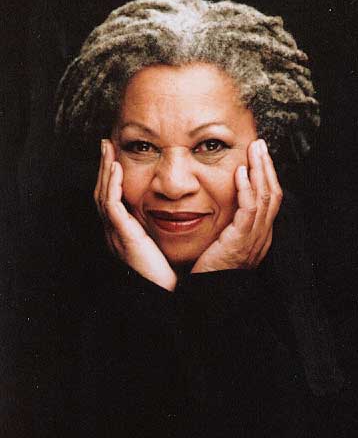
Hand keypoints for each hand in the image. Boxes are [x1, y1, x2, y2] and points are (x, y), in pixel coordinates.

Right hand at [94, 139, 176, 290]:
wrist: (162, 293)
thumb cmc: (165, 272)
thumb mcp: (159, 243)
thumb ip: (159, 227)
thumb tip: (175, 209)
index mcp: (122, 232)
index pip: (112, 198)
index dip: (112, 177)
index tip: (116, 156)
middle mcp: (114, 231)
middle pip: (103, 192)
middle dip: (104, 167)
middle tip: (105, 144)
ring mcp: (116, 234)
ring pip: (104, 195)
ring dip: (106, 170)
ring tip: (108, 149)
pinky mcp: (123, 236)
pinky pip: (113, 207)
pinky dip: (113, 186)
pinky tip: (117, 169)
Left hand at [191, 139, 281, 273]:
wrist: (209, 295)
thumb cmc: (211, 270)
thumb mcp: (224, 243)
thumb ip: (229, 225)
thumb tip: (223, 204)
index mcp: (260, 236)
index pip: (269, 201)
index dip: (266, 177)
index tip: (258, 158)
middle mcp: (262, 236)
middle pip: (272, 194)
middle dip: (267, 167)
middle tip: (260, 145)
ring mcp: (254, 239)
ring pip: (265, 198)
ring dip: (260, 171)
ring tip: (255, 150)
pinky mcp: (241, 241)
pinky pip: (249, 210)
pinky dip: (247, 189)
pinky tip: (242, 173)